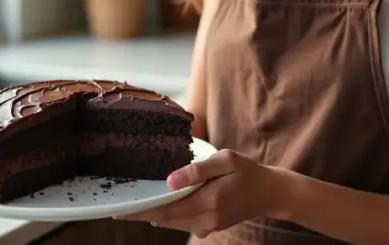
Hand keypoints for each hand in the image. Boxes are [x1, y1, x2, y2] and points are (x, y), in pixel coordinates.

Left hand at [115, 149, 282, 237]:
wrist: (271, 193)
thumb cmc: (247, 171)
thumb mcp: (225, 160)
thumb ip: (197, 170)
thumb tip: (169, 181)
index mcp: (208, 202)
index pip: (165, 211)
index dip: (140, 211)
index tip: (117, 210)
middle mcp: (206, 219)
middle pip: (165, 219)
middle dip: (144, 211)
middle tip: (121, 202)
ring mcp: (208, 226)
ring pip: (173, 222)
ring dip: (156, 213)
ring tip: (138, 200)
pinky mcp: (210, 227)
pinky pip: (183, 222)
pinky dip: (170, 214)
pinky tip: (164, 201)